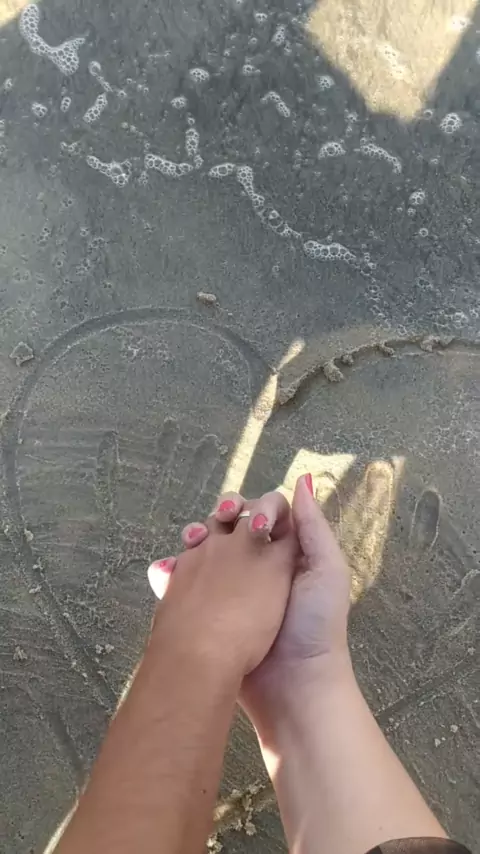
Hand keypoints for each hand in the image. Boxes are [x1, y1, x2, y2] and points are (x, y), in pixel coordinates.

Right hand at [169, 475, 351, 721]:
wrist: (293, 687)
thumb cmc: (315, 626)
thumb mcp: (326, 571)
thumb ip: (313, 526)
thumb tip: (300, 479)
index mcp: (290, 553)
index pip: (266, 513)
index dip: (253, 506)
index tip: (241, 515)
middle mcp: (261, 566)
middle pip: (233, 527)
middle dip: (218, 518)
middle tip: (211, 525)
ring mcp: (234, 589)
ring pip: (209, 551)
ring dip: (195, 540)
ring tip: (189, 543)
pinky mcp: (213, 611)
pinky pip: (191, 583)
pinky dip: (176, 573)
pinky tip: (167, 569)